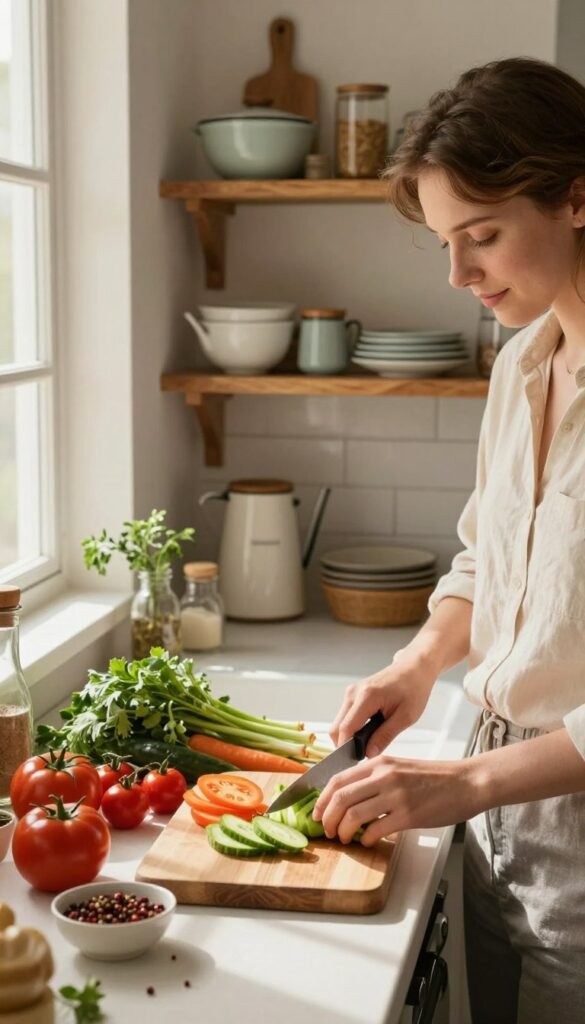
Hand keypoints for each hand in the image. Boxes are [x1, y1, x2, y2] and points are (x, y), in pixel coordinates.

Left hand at [312, 754, 477, 844]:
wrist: (465, 782)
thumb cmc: (434, 778)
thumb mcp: (399, 768)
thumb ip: (375, 778)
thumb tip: (350, 797)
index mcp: (380, 763)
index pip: (338, 779)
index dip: (323, 799)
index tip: (318, 813)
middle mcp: (384, 776)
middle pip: (341, 797)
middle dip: (327, 817)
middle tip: (327, 831)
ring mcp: (396, 795)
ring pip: (354, 814)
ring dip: (344, 831)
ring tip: (345, 838)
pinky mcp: (409, 814)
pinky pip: (376, 829)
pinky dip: (366, 838)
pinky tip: (368, 841)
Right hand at [330, 647, 437, 756]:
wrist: (413, 669)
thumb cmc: (413, 689)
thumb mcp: (405, 717)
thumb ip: (385, 736)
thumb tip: (368, 754)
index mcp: (366, 697)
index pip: (346, 728)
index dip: (346, 749)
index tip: (354, 762)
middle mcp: (353, 693)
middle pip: (336, 727)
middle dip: (345, 745)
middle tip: (363, 756)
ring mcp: (351, 693)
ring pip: (339, 723)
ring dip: (349, 737)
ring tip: (369, 744)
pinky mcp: (353, 694)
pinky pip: (345, 717)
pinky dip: (351, 728)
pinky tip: (367, 733)